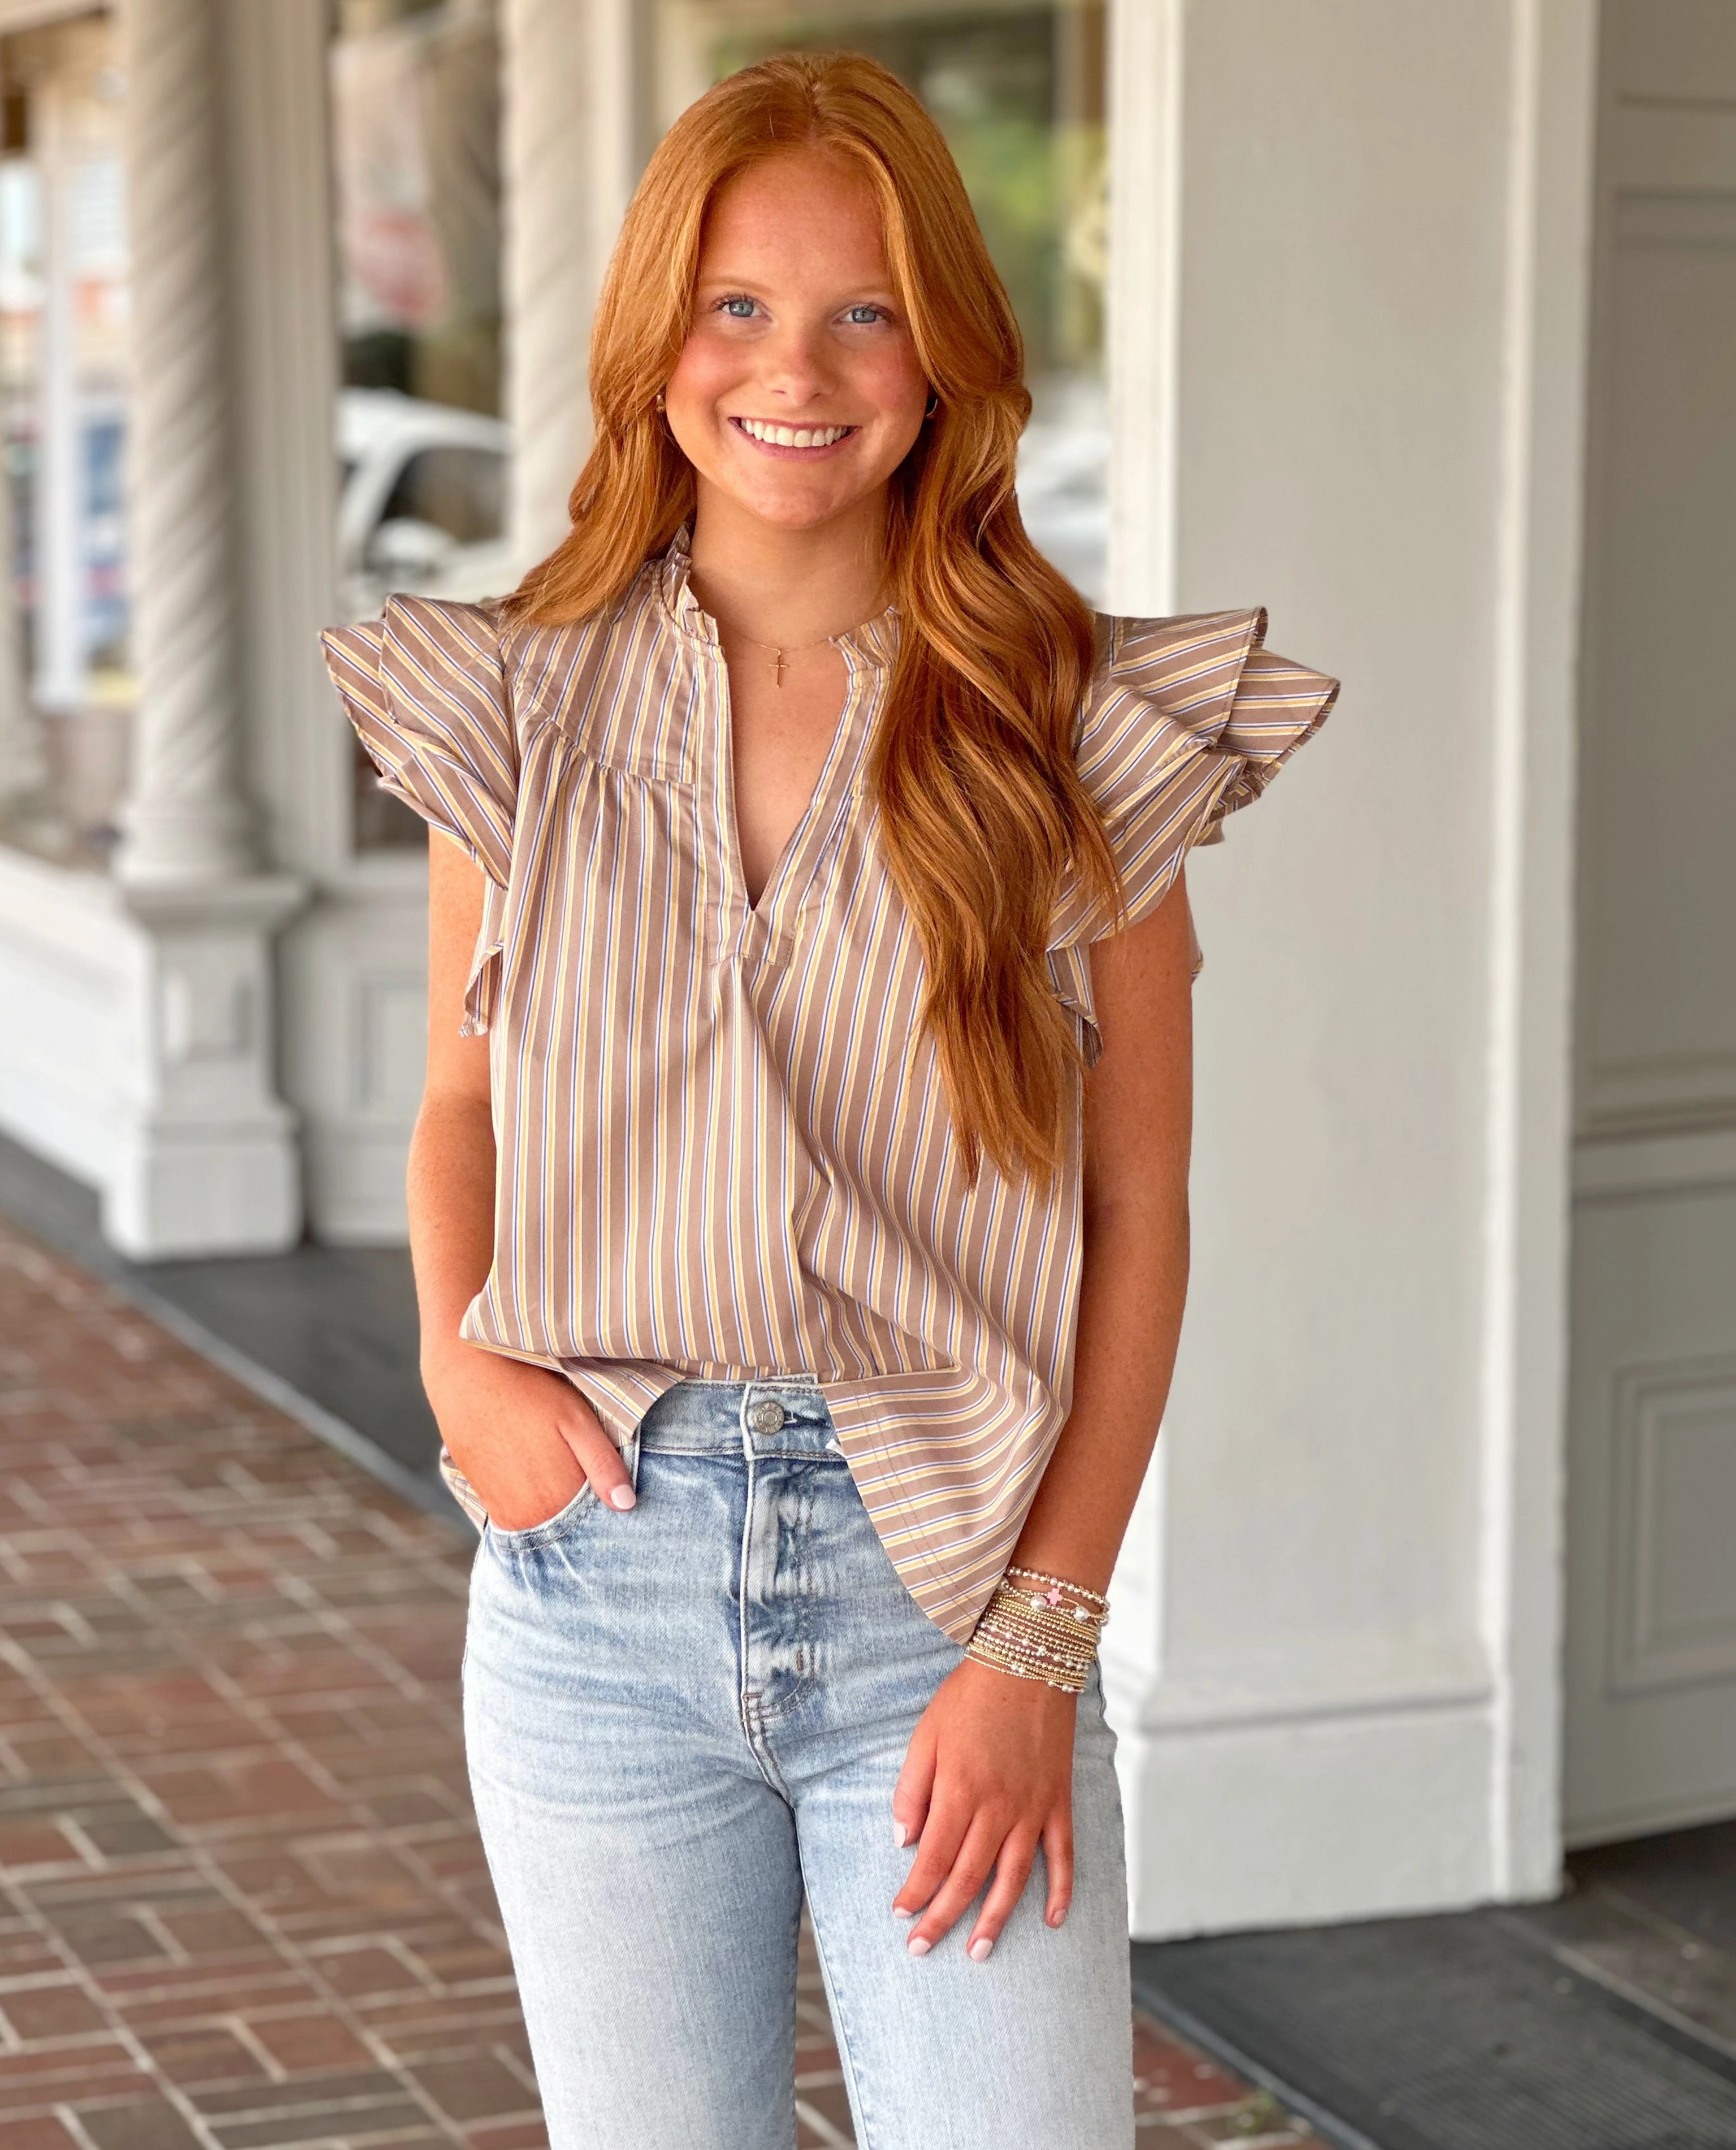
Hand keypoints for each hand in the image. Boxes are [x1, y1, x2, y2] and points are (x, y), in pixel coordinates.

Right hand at [422, 1340, 634, 1529]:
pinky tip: (536, 1467)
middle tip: (580, 1462)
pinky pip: (524, 1514)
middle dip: (585, 1503)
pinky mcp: (489, 1505)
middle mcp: (528, 1519)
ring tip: (555, 1460)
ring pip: (548, 1520)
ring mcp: (505, 1515)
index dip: (608, 1500)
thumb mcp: (576, 1420)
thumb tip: (627, 1505)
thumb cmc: (527, 1393)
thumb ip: (603, 1465)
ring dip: (559, 1501)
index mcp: (557, 1502)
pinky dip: (536, 1499)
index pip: (597, 1521)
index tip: (612, 1479)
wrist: (465, 1380)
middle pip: (571, 1523)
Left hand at [890, 1657, 1076, 1959]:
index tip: (900, 1915)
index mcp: (960, 1790)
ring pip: (1013, 1878)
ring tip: (979, 1952)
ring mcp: (1033, 1808)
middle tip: (922, 1949)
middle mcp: (998, 1808)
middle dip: (943, 1918)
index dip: (916, 1892)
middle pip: (968, 1877)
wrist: (1028, 1661)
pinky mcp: (1059, 1802)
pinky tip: (1052, 1921)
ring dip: (995, 1919)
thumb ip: (911, 1790)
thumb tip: (903, 1841)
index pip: (933, 1858)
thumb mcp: (925, 1735)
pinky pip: (1062, 1856)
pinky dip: (1060, 1891)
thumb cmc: (970, 1698)